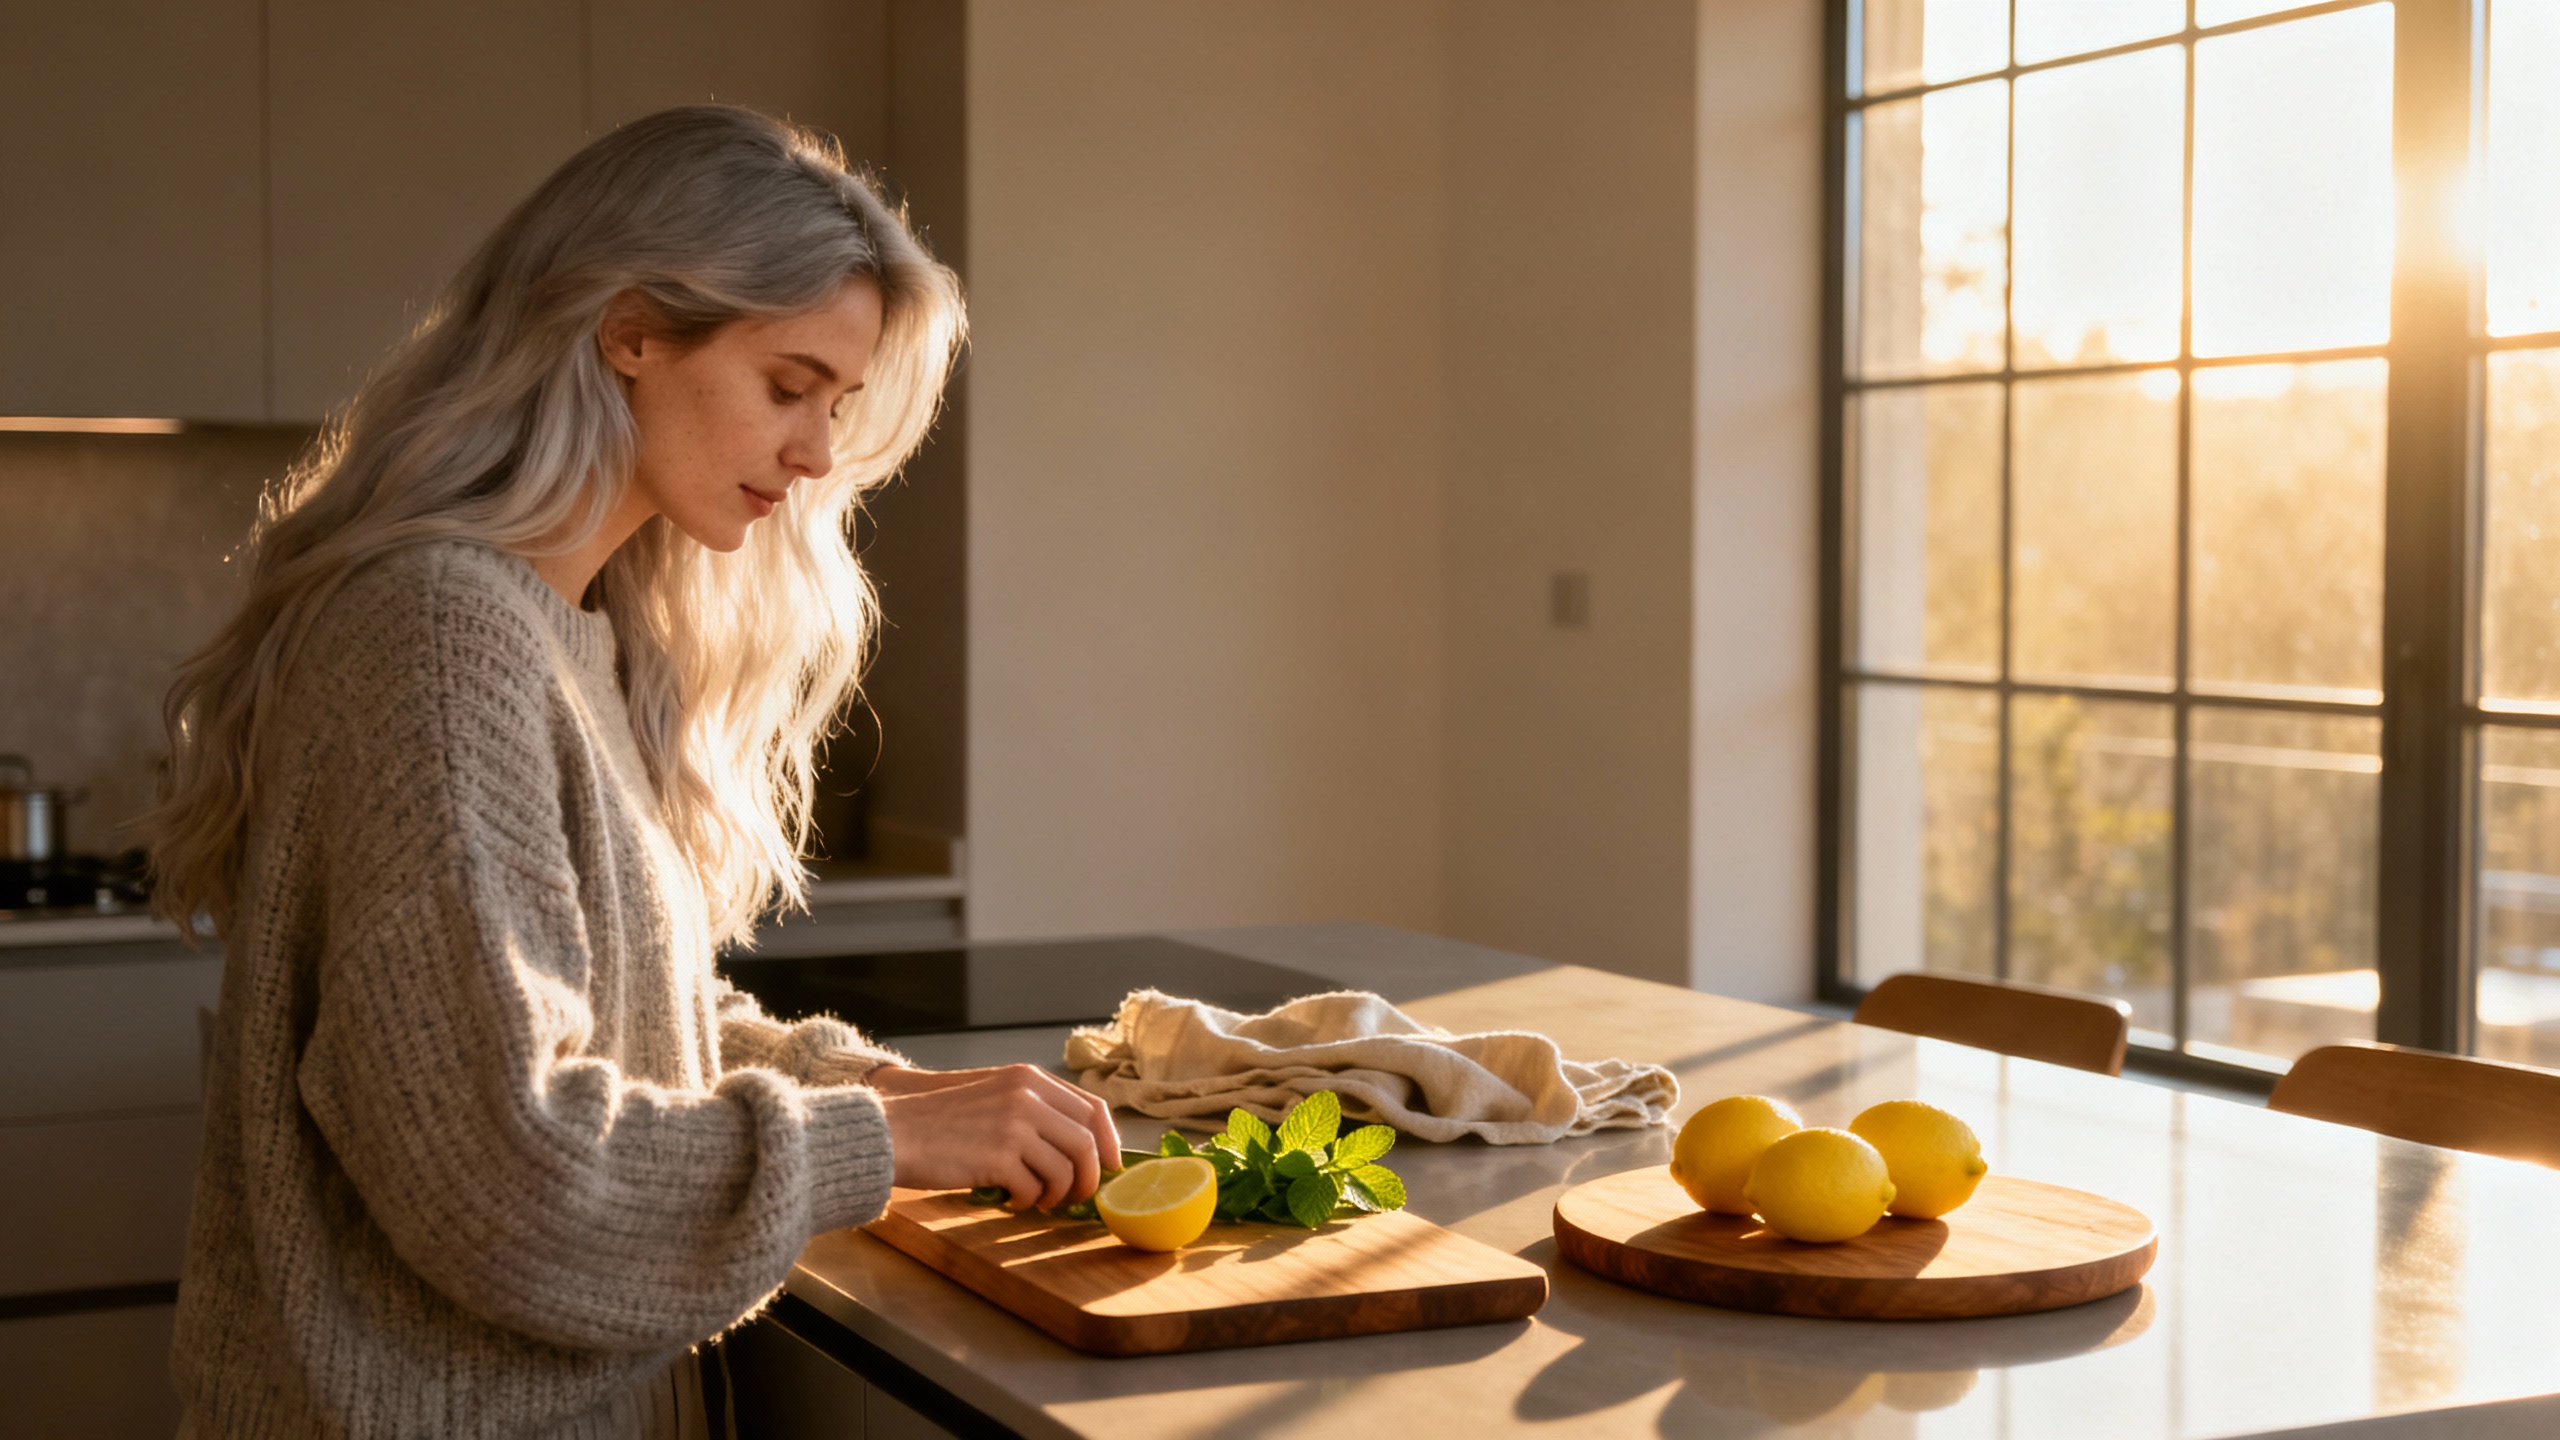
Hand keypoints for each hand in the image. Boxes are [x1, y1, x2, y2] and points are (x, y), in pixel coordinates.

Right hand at [873, 1064, 1121, 1209]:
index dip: (1108, 1140)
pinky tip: (1011, 1201)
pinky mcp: (999, 1157)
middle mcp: (1027, 1096)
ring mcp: (1015, 1125)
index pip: (1092, 1107)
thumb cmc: (939, 1122)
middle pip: (1087, 1141)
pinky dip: (1028, 1201)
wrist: (894, 1132)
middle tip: (1077, 1196)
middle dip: (1090, 1176)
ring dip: (1058, 1194)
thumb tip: (1078, 1146)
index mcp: (1028, 1078)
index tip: (1109, 1164)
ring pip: (1066, 1170)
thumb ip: (1033, 1109)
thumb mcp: (993, 1096)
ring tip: (1039, 1201)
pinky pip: (1034, 1189)